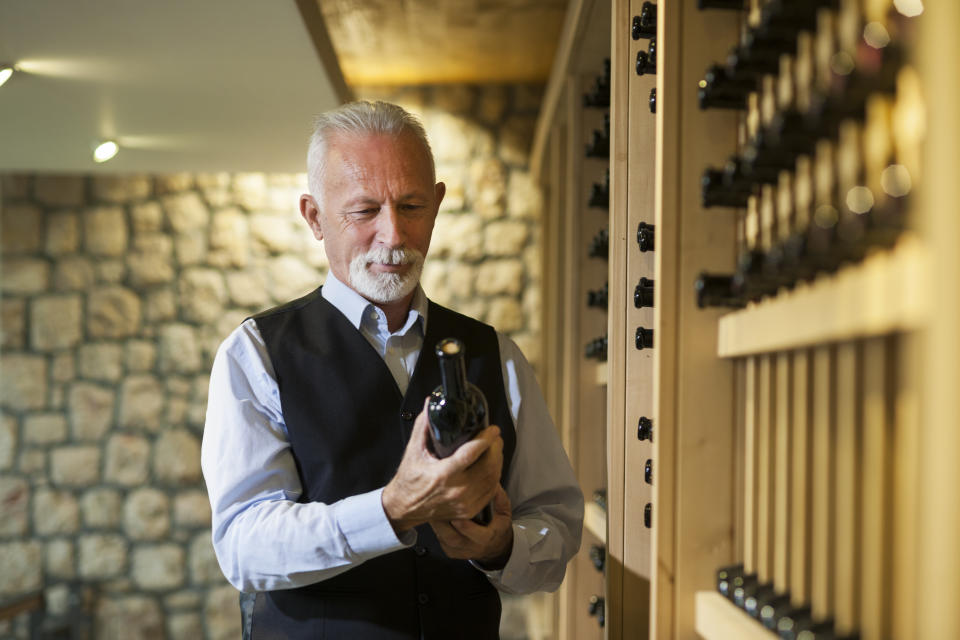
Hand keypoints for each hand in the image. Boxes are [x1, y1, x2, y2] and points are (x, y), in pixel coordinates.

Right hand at [382, 398, 502, 532]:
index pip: (471, 454)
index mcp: (443, 474)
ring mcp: (465, 503)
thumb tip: (430, 403)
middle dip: (496, 449)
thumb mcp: (413, 450)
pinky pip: (490, 492)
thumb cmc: (409, 479)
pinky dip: (494, 477)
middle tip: (495, 437)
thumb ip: (423, 425)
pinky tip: (491, 467)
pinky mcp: (469, 511)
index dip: (486, 439)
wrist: (404, 508)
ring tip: (495, 449)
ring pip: (493, 479)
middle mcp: (457, 490)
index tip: (492, 429)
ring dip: (498, 462)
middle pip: (489, 467)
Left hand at [431, 485, 513, 568]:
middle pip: (453, 538)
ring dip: (437, 523)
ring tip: (432, 508)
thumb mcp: (504, 513)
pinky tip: (435, 517)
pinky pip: (440, 540)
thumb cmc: (498, 529)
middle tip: (435, 506)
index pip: (475, 533)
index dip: (465, 525)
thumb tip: (493, 484)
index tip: (457, 513)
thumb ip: (500, 498)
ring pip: (443, 539)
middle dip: (442, 522)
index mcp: (487, 538)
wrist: (494, 548)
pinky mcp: (450, 552)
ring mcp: (460, 551)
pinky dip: (436, 528)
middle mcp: (472, 547)